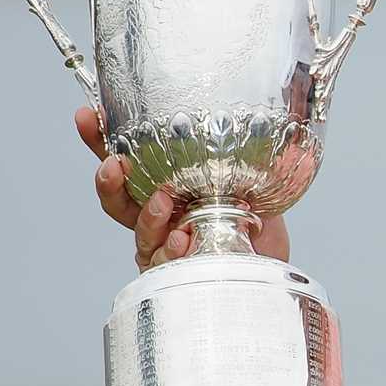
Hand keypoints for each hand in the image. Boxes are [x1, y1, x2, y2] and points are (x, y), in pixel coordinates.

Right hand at [75, 106, 289, 270]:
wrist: (271, 263)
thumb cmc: (256, 219)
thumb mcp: (261, 178)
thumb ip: (268, 155)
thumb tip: (295, 124)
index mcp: (168, 180)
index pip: (127, 155)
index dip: (103, 137)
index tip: (90, 114)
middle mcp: (159, 212)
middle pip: (118, 196)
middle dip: (109, 179)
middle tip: (114, 164)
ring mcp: (164, 243)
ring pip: (139, 231)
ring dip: (147, 215)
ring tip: (163, 200)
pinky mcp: (176, 271)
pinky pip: (164, 262)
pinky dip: (173, 248)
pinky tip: (184, 237)